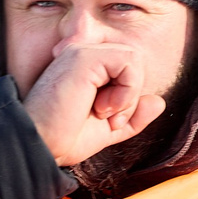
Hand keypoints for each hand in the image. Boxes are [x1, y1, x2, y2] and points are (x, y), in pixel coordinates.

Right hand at [20, 42, 167, 167]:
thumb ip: (132, 116)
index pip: (128, 67)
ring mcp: (83, 52)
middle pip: (135, 61)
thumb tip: (158, 101)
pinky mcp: (84, 57)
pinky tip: (103, 108)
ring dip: (129, 94)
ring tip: (105, 114)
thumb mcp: (107, 130)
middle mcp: (83, 54)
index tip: (110, 120)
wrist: (39, 146)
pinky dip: (126, 90)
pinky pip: (129, 61)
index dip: (130, 95)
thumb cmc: (63, 138)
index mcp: (86, 67)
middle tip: (110, 119)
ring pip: (134, 58)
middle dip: (132, 94)